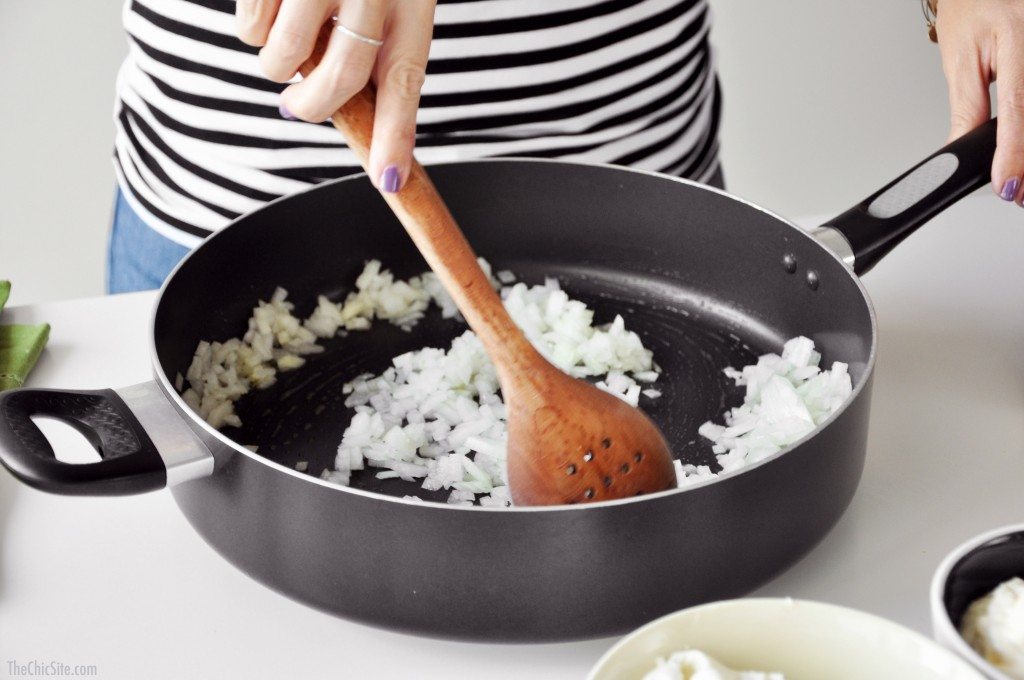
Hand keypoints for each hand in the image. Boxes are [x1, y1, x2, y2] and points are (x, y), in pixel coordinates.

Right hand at [236, 0, 436, 192]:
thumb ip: (377, 42)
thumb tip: (345, 110)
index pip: (403, 78)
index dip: (395, 135)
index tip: (389, 180)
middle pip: (335, 81)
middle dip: (310, 106)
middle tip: (297, 104)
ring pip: (281, 58)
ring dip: (275, 60)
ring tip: (287, 28)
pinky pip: (247, 26)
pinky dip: (250, 26)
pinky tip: (270, 0)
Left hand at [937, 0, 1023, 203]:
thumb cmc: (973, 12)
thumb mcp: (960, 59)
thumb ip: (966, 107)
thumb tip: (959, 150)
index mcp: (1017, 35)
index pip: (1018, 106)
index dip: (1014, 151)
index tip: (1007, 183)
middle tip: (1016, 191)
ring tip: (1020, 176)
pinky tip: (1023, 150)